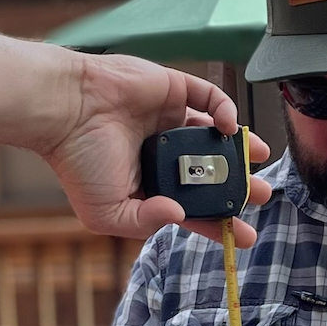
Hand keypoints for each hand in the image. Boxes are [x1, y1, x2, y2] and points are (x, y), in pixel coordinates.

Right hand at [36, 51, 270, 247]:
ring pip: (214, 135)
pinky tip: (231, 127)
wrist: (64, 111)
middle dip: (239, 185)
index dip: (219, 222)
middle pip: (211, 172)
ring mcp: (169, 120)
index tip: (244, 236)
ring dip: (240, 148)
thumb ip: (145, 222)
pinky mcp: (172, 89)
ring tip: (260, 158)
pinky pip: (208, 97)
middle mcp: (162, 153)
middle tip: (262, 195)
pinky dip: (224, 110)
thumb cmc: (77, 162)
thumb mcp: (108, 212)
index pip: (192, 207)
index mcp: (148, 183)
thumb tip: (180, 217)